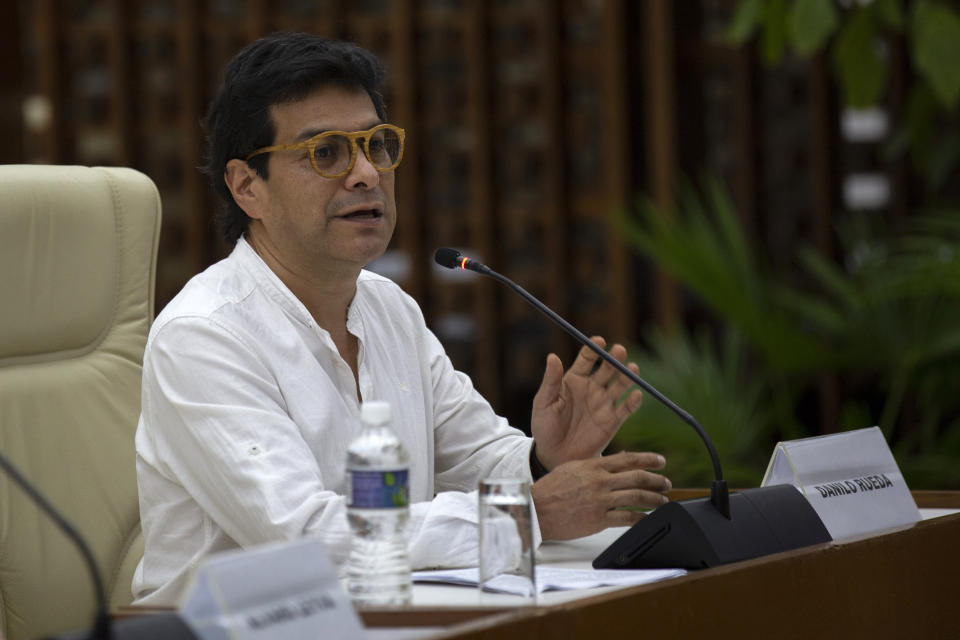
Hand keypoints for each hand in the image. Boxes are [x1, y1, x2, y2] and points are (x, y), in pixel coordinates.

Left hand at [531, 337, 643, 469]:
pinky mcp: (613, 421)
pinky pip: (626, 409)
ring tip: (632, 369)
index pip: (587, 359)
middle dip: (614, 359)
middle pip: (607, 368)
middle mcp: (592, 388)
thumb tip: (552, 356)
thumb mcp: (543, 403)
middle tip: (619, 350)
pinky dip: (633, 402)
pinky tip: (636, 395)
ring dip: (627, 376)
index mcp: (574, 380)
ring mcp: (604, 403)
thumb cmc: (545, 427)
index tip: (599, 341)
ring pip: (620, 385)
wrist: (554, 456)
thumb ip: (550, 381)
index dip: (594, 349)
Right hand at [531, 451, 670, 539]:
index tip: (660, 461)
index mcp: (593, 466)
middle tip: (666, 483)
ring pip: (636, 497)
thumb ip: (595, 465)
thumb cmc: (550, 489)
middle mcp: (600, 481)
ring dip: (654, 499)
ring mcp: (600, 500)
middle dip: (656, 480)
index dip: (648, 459)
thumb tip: (617, 461)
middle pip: (637, 477)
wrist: (536, 509)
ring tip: (663, 501)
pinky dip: (641, 518)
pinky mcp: (599, 519)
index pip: (628, 459)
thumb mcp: (572, 468)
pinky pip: (627, 518)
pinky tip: (648, 519)